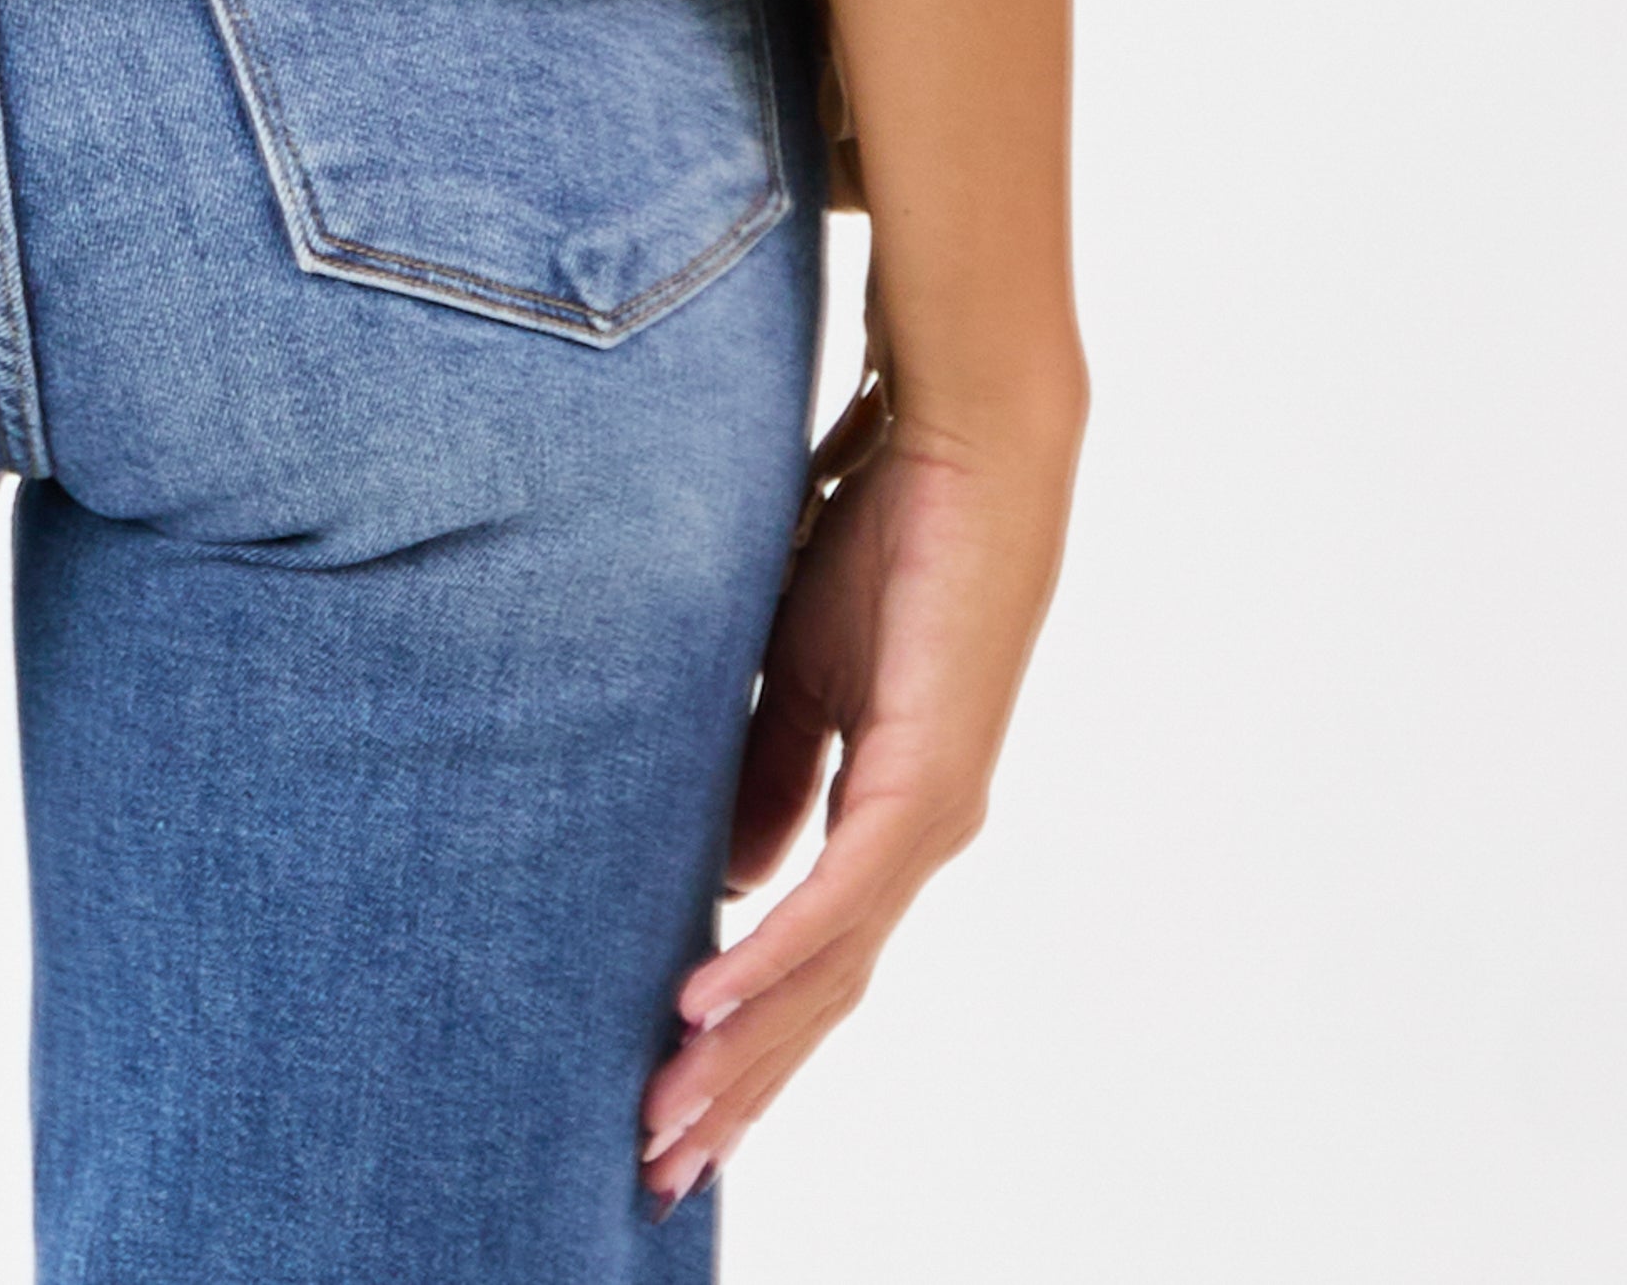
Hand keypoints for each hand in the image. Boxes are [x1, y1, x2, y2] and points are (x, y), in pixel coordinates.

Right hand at [639, 365, 1084, 1212]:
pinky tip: (704, 1004)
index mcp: (890, 820)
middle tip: (659, 1173)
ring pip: (828, 972)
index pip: (812, 964)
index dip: (745, 1047)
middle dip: (738, 1092)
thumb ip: (769, 774)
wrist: (968, 453)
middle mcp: (919, 840)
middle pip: (819, 1001)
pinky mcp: (927, 778)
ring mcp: (930, 818)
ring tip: (667, 1118)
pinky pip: (838, 895)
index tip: (675, 1117)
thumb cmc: (891, 543)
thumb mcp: (798, 675)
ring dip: (742, 1052)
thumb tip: (731, 881)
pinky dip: (770, 957)